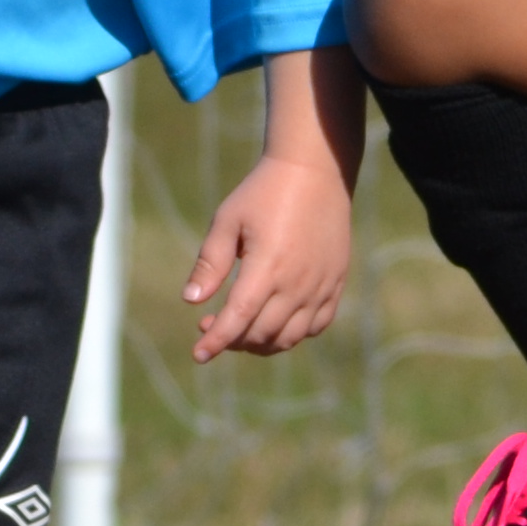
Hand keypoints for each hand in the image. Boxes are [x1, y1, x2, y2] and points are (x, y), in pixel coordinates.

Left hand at [182, 149, 351, 357]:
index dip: (216, 341)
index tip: (197, 354)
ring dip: (261, 343)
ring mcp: (321, 285)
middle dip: (232, 339)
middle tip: (210, 324)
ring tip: (241, 328)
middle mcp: (298, 282)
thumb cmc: (263, 193)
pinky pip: (317, 325)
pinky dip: (293, 334)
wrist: (316, 171)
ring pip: (290, 336)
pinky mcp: (335, 282)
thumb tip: (191, 301)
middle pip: (262, 333)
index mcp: (268, 266)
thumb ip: (210, 263)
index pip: (238, 319)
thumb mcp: (228, 221)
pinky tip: (275, 322)